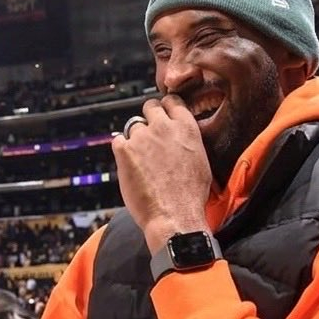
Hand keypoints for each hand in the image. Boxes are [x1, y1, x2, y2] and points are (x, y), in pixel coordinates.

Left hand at [112, 94, 211, 253]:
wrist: (174, 216)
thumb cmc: (190, 197)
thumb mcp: (200, 161)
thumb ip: (188, 142)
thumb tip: (180, 140)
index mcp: (187, 128)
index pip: (172, 102)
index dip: (165, 109)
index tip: (162, 117)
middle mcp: (164, 127)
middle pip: (150, 107)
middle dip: (148, 118)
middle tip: (149, 136)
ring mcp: (142, 137)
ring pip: (133, 126)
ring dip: (136, 138)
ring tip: (141, 160)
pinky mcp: (125, 151)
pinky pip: (118, 140)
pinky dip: (122, 150)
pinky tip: (129, 165)